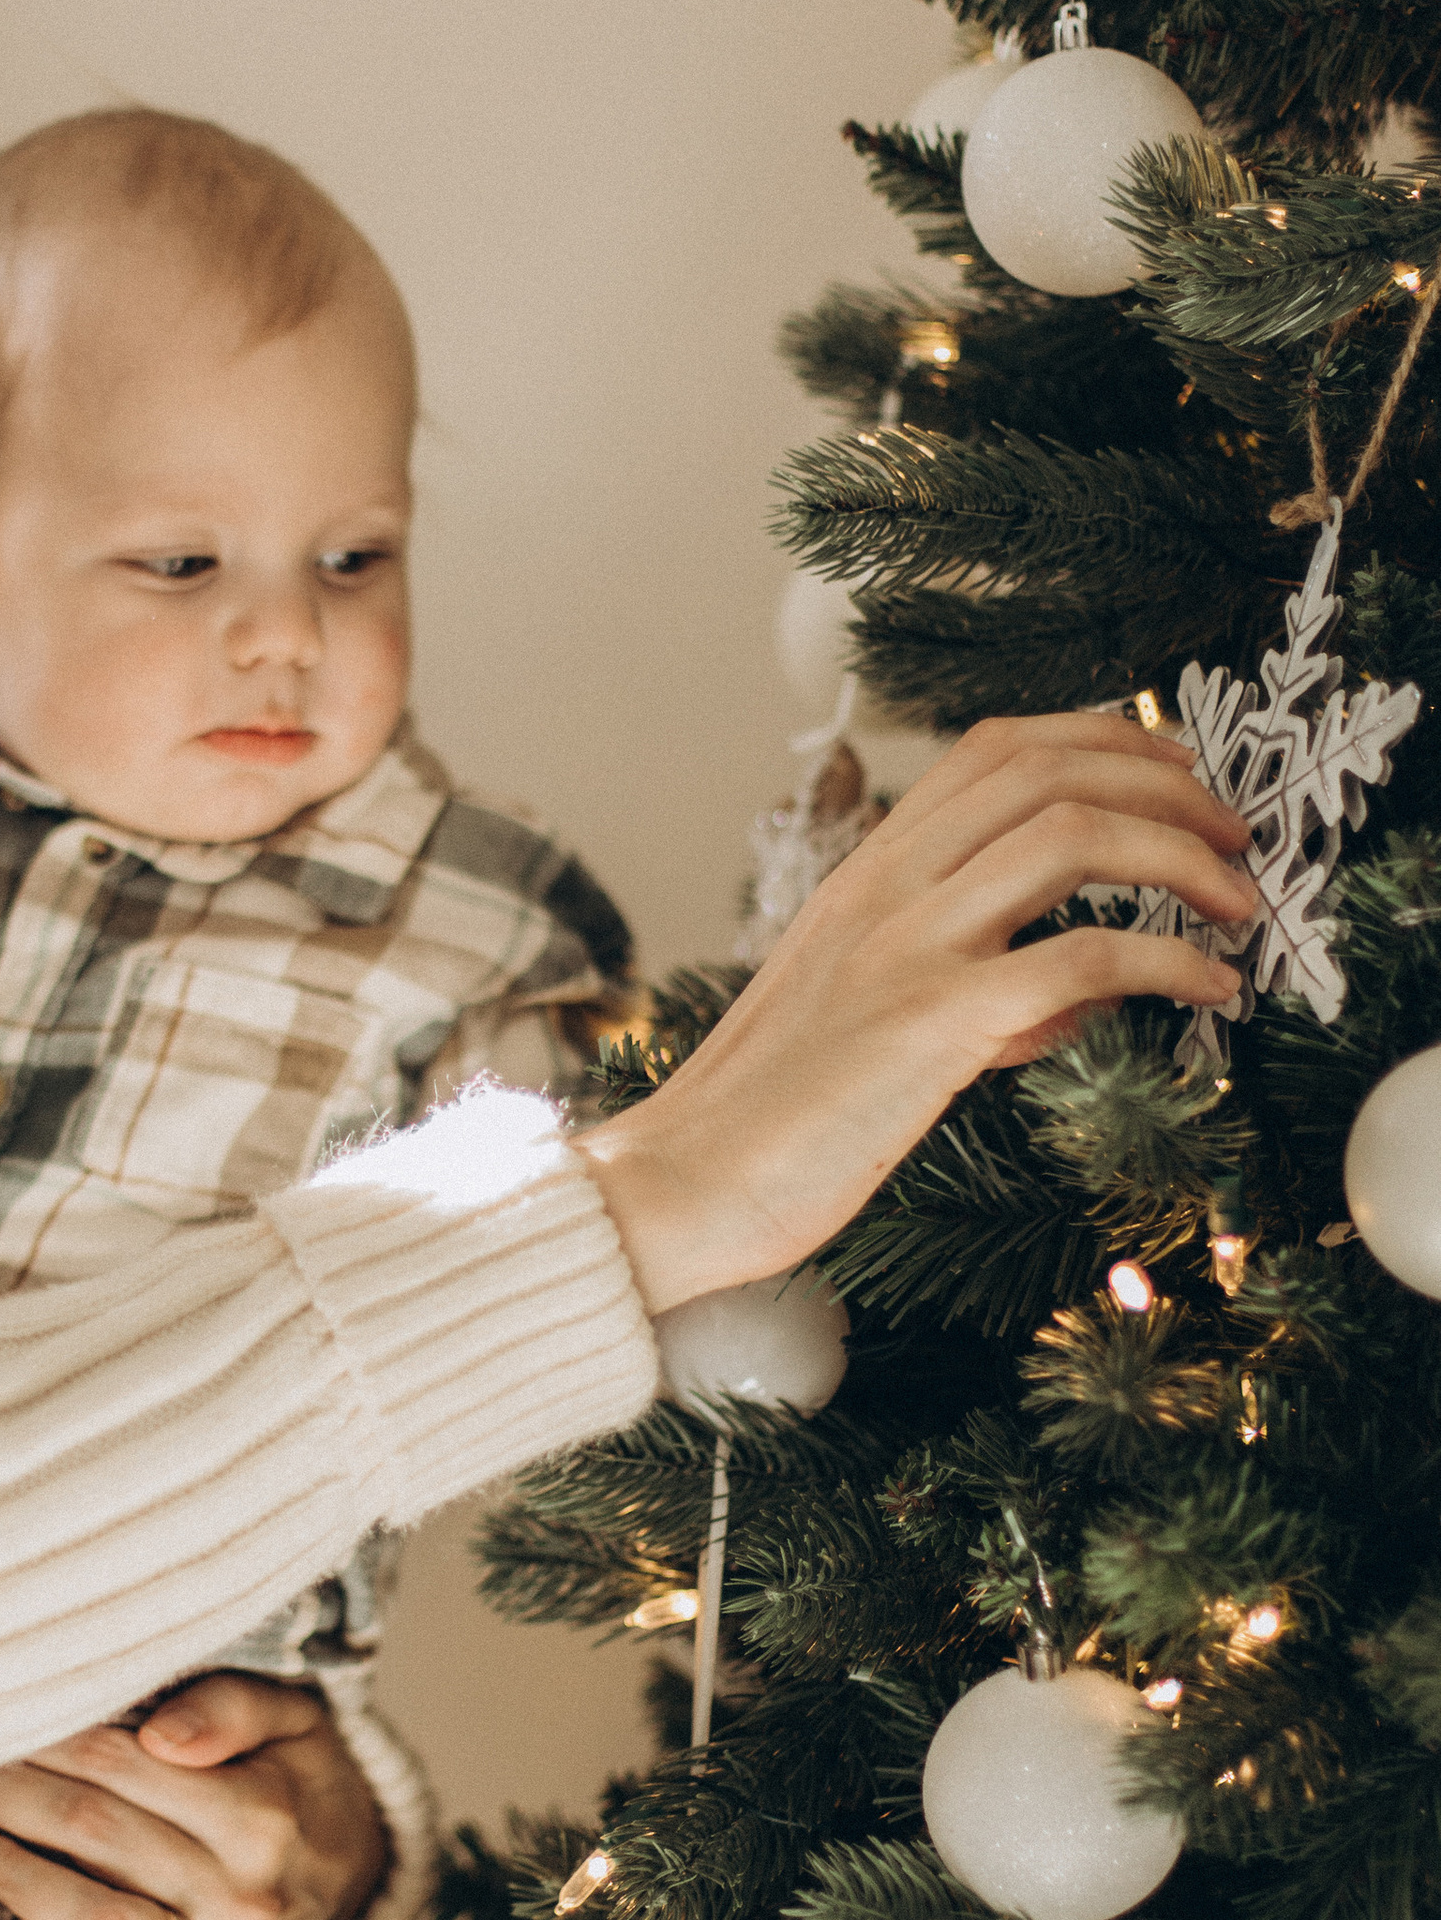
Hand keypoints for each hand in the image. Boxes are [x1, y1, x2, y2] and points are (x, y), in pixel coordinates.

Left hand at [0, 1672, 389, 1919]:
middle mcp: (250, 1898)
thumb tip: (159, 1734)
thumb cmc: (296, 1781)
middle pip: (95, 1836)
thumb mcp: (290, 1717)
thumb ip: (229, 1706)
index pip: (121, 1766)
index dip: (42, 1741)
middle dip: (3, 1798)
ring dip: (8, 1879)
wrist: (351, 1874)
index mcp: (266, 1814)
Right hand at [582, 711, 1253, 1314]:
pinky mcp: (931, 1024)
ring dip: (1182, 855)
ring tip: (1239, 901)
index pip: (993, 750)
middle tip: (1232, 836)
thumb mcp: (863, 1010)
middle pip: (1048, 770)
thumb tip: (1080, 983)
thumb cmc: (768, 1114)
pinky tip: (1209, 987)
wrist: (681, 1180)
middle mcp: (885, 888)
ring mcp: (905, 948)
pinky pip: (1079, 957)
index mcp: (865, 873)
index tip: (1174, 777)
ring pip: (1071, 835)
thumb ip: (963, 974)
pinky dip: (1168, 958)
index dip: (1102, 740)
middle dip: (1166, 784)